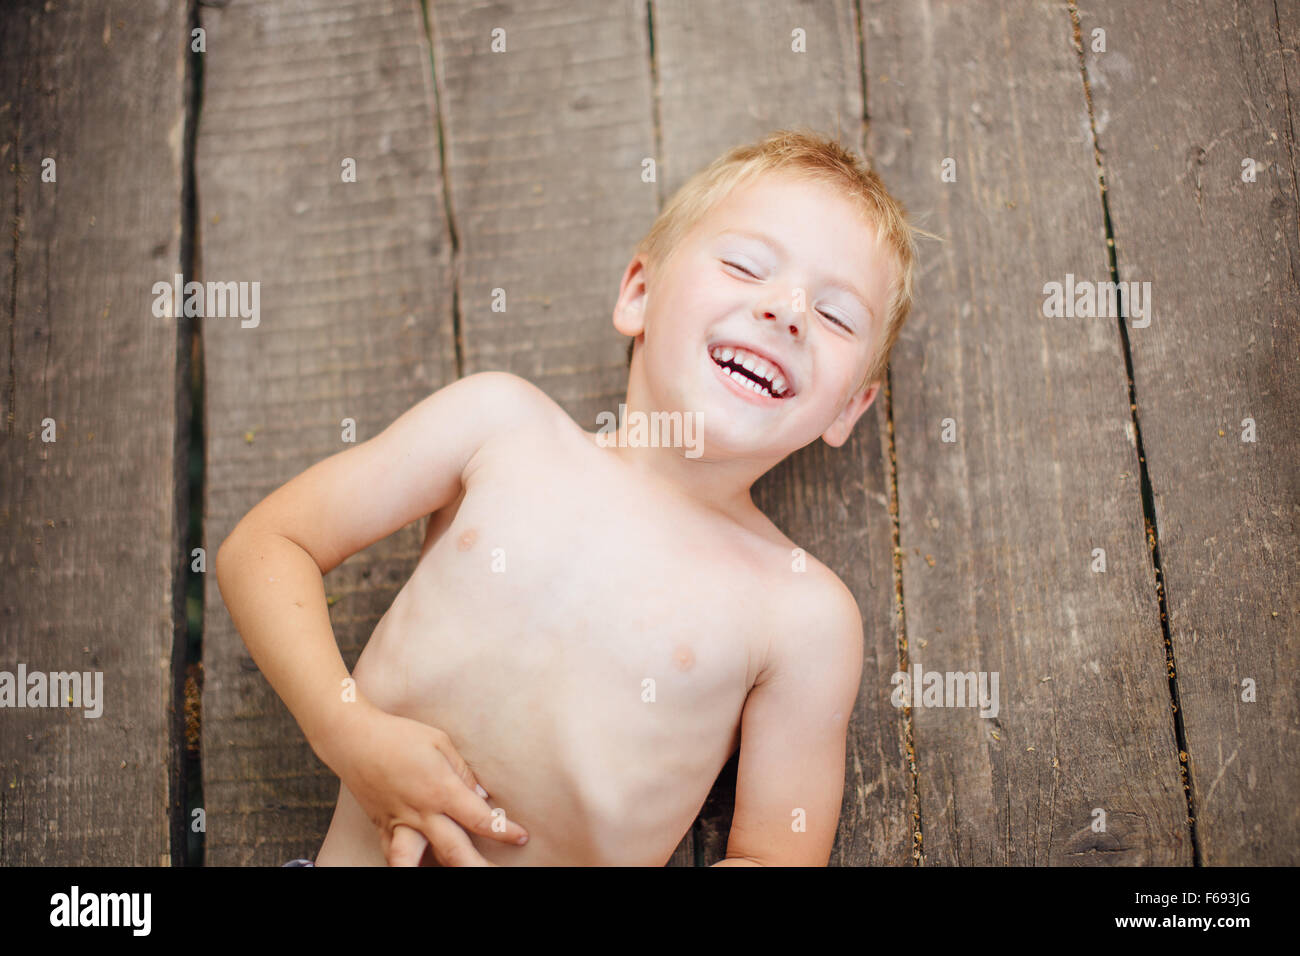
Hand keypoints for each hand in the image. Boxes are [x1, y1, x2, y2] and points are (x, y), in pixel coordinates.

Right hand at [327, 705, 527, 865]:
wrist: (352, 739)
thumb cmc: (399, 735)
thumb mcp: (440, 742)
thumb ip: (462, 772)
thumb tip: (480, 798)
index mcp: (440, 790)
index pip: (479, 819)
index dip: (503, 830)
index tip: (521, 836)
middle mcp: (420, 813)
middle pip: (454, 852)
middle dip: (478, 867)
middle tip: (496, 873)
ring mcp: (398, 823)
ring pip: (414, 862)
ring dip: (431, 872)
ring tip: (452, 873)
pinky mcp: (381, 825)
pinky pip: (392, 853)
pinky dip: (405, 864)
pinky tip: (416, 866)